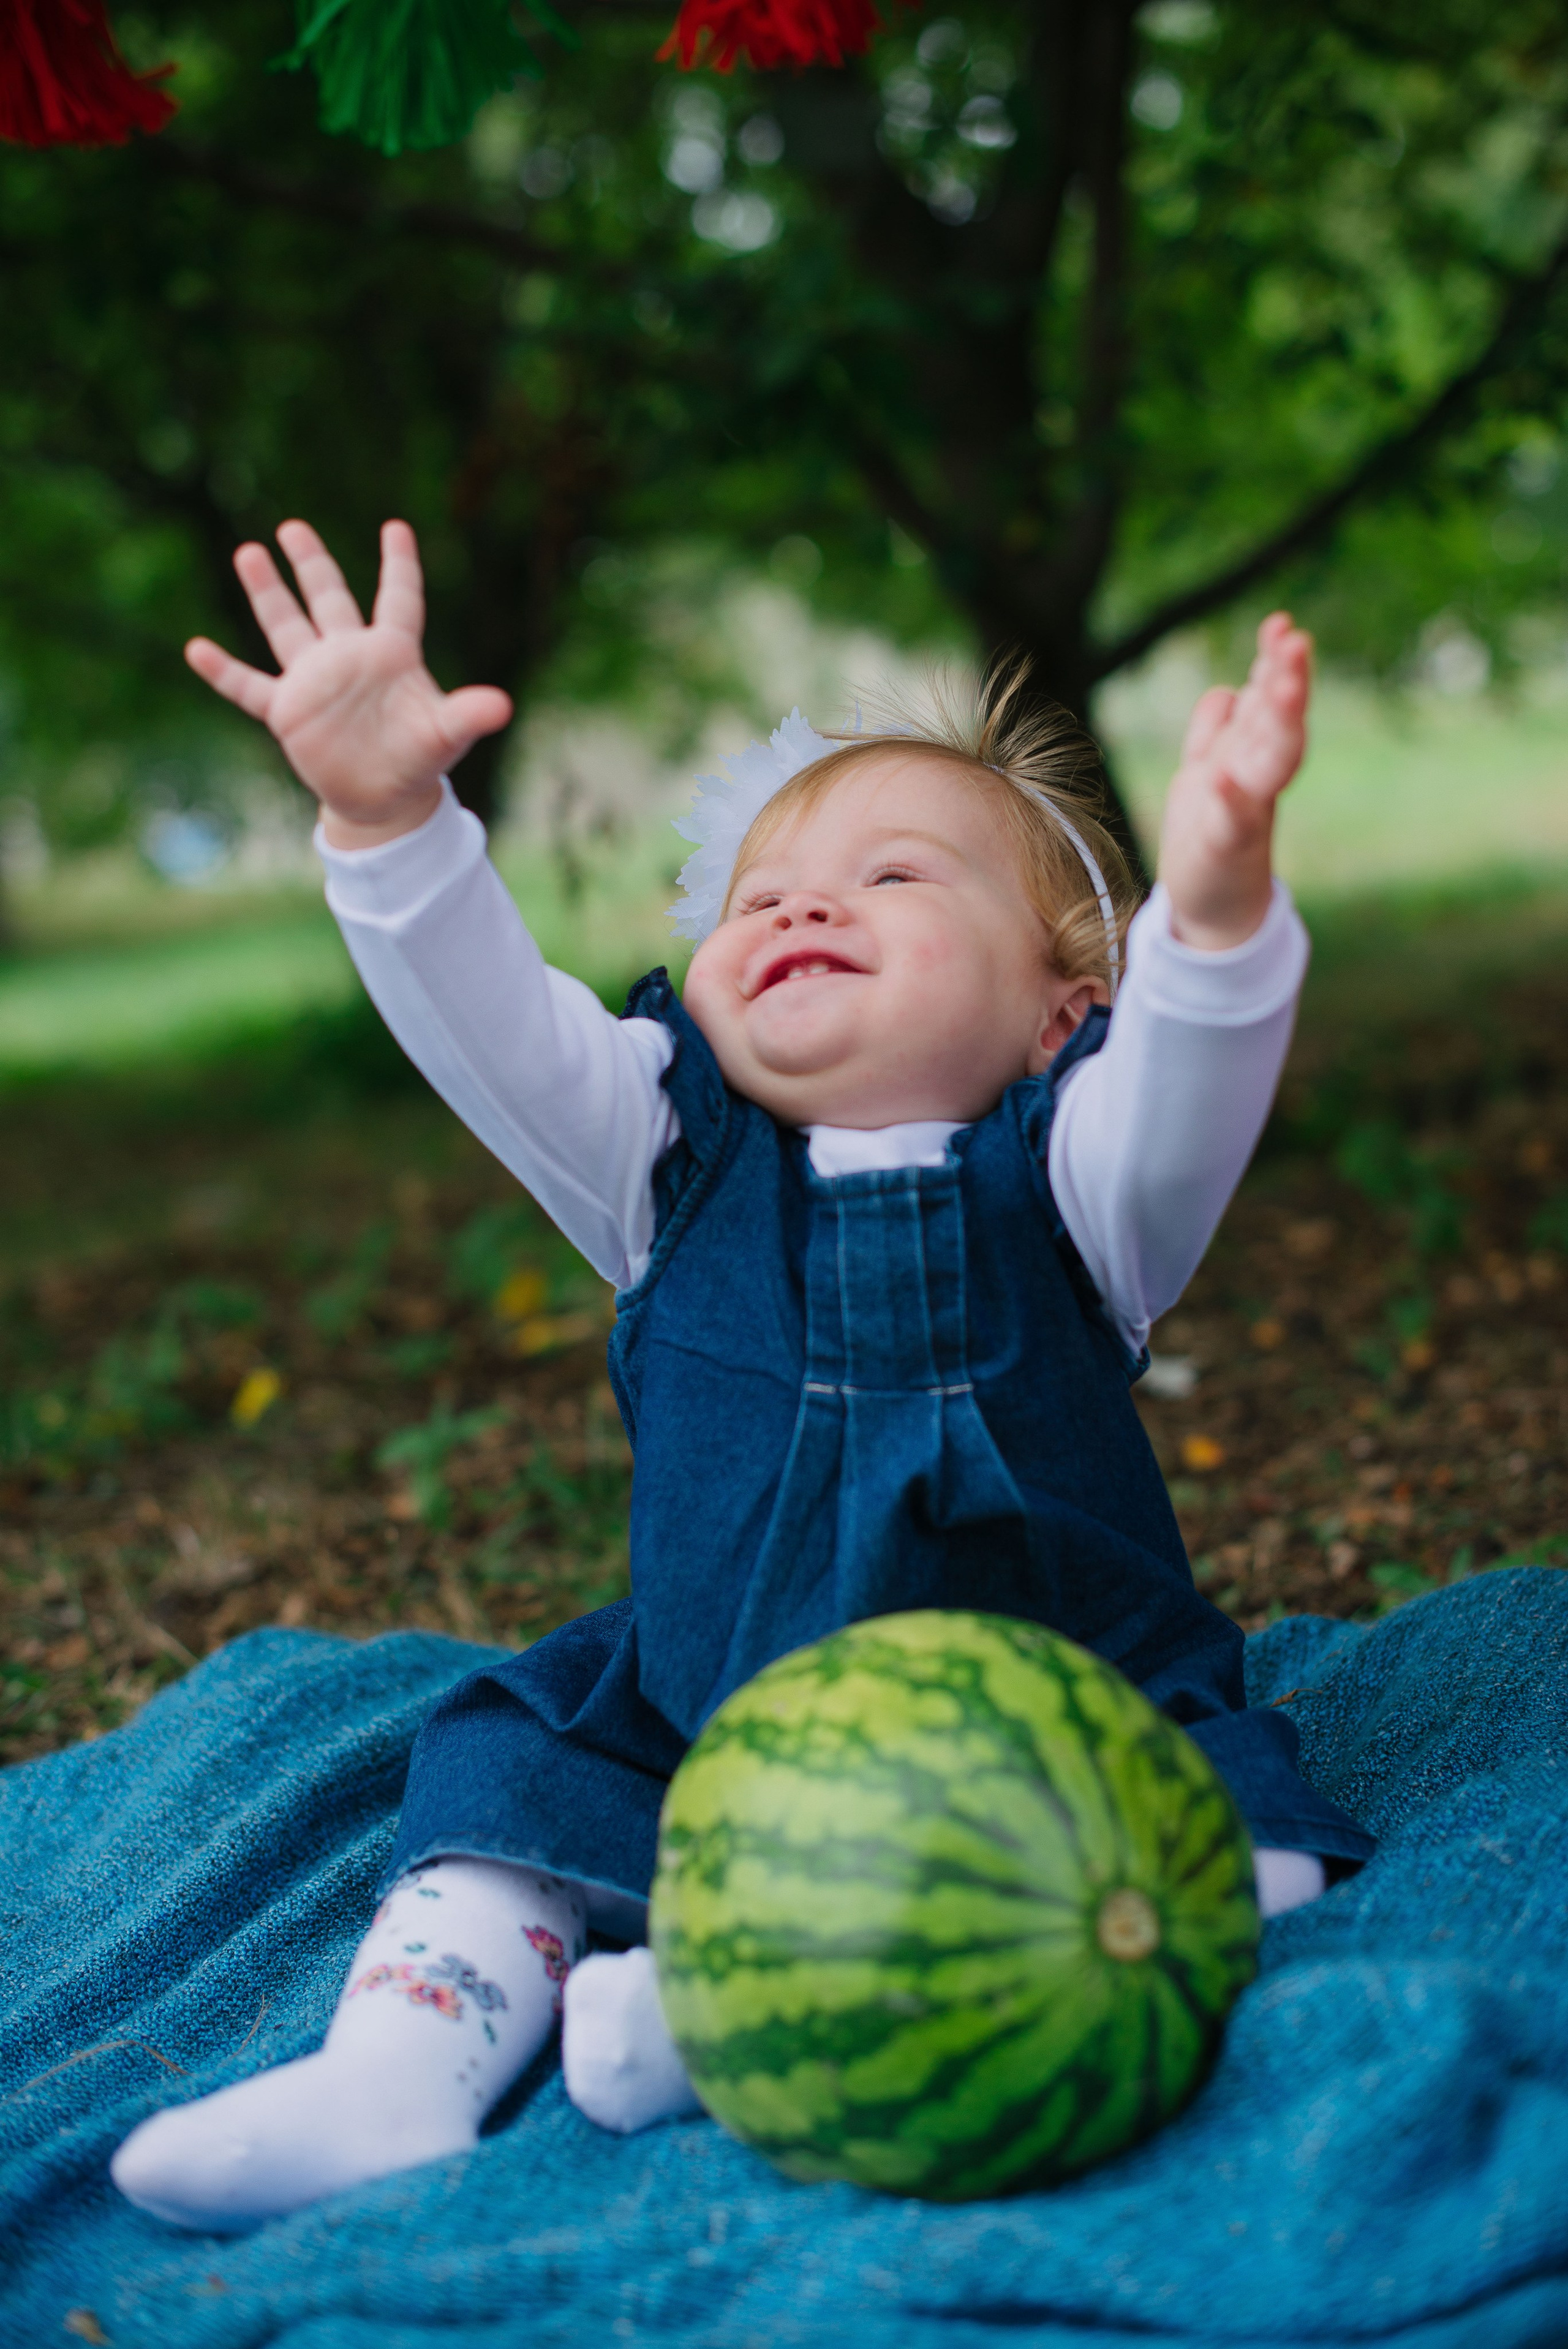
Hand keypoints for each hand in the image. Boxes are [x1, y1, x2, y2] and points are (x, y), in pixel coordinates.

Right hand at [185, 519, 512, 847]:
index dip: (399, 565)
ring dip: (268, 593)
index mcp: (392, 654)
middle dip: (312, 564)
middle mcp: (349, 658)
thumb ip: (468, 715)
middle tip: (293, 527)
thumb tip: (503, 706)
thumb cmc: (419, 761)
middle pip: (329, 599)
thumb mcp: (446, 736)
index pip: (398, 599)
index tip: (396, 527)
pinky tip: (196, 649)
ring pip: (287, 627)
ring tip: (248, 552)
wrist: (384, 800)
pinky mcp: (289, 712)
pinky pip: (250, 686)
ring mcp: (315, 682)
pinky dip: (224, 672)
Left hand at [1158, 612, 1310, 950]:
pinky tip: (1219, 778)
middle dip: (1288, 684)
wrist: (1210, 904)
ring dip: (1278, 726)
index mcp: (1249, 755)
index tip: (1281, 624)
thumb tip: (1228, 690)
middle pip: (1278, 724)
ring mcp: (1242, 812)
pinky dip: (1227, 801)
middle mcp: (1254, 778)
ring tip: (1283, 686)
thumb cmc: (1210, 836)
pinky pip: (1229, 822)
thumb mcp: (1206, 773)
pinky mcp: (1223, 850)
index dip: (1275, 664)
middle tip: (1296, 643)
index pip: (1268, 701)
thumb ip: (1216, 733)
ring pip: (1268, 764)